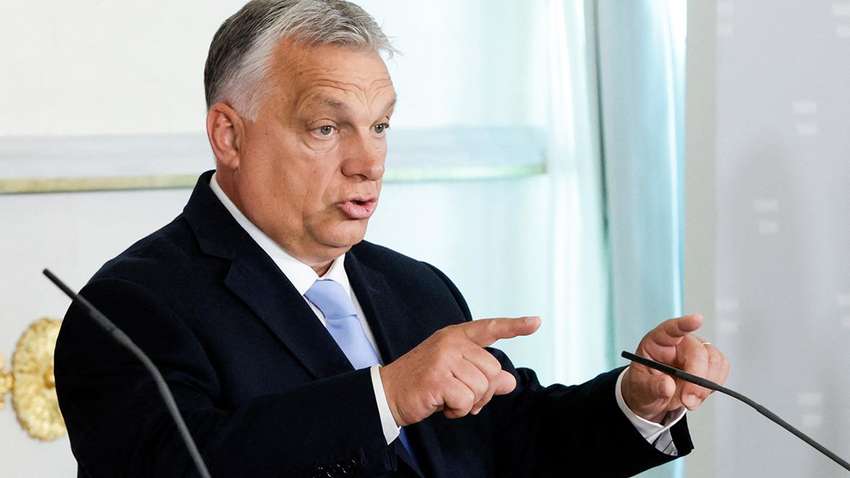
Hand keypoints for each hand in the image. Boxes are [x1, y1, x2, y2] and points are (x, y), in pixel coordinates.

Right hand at [379, 316, 540, 426]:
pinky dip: (458, 411)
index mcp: (456, 336)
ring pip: (482, 388)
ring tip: (447, 399)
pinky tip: (442, 405)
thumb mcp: (456, 375)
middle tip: (460, 396)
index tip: (536, 322)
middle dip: (482, 392)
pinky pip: (467, 401)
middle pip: (493, 371)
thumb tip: (510, 382)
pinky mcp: (437, 378)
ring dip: (468, 403)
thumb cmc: (423, 383)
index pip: (490, 328)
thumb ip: (483, 376)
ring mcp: (444, 359)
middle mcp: (451, 343)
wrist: (388, 393)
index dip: (514, 326)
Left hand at [621, 314, 729, 422]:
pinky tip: (697, 394)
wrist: (652, 398)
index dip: (685, 323)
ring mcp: (696, 351)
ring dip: (705, 385)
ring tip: (688, 400)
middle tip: (688, 400)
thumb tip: (667, 386)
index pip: (671, 328)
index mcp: (657, 342)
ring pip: (714, 360)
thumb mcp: (640, 389)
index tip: (697, 320)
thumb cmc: (644, 386)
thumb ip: (652, 387)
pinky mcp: (709, 363)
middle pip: (698, 351)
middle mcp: (680, 343)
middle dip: (696, 379)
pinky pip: (721, 370)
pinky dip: (712, 386)